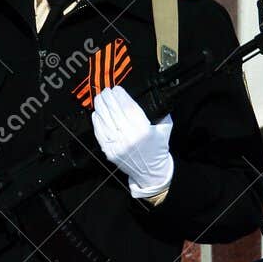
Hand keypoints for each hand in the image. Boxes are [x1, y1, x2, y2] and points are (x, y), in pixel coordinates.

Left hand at [92, 83, 173, 199]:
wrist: (151, 172)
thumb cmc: (158, 148)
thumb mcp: (165, 128)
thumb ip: (161, 112)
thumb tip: (153, 95)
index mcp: (144, 130)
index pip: (128, 107)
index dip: (121, 96)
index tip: (117, 89)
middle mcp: (130, 137)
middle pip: (114, 112)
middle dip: (108, 98)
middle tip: (106, 91)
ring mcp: (118, 145)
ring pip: (105, 121)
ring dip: (100, 107)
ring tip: (99, 98)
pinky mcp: (110, 152)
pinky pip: (100, 133)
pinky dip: (97, 122)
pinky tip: (96, 113)